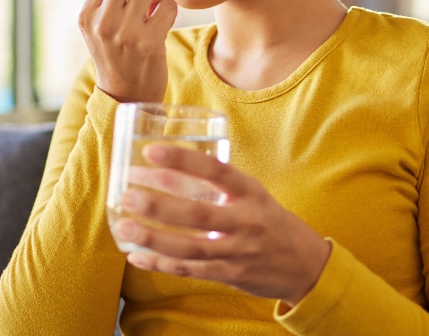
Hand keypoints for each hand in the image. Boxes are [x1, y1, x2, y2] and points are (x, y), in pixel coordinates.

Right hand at [79, 0, 177, 102]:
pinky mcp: (147, 43)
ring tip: (153, 10)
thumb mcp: (108, 23)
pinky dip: (169, 10)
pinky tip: (162, 24)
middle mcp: (101, 22)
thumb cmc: (120, 54)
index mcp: (87, 13)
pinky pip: (167, 6)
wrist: (126, 96)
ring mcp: (124, 33)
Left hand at [113, 143, 331, 306]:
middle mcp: (246, 221)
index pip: (215, 170)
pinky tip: (137, 256)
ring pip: (190, 246)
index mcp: (251, 192)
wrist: (305, 265)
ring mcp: (238, 251)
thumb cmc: (269, 221)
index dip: (182, 160)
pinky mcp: (231, 275)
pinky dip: (162, 264)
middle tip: (126, 194)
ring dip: (153, 238)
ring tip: (123, 226)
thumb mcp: (253, 195)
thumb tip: (167, 168)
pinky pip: (191, 270)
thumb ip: (218, 185)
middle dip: (158, 204)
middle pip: (198, 214)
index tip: (149, 152)